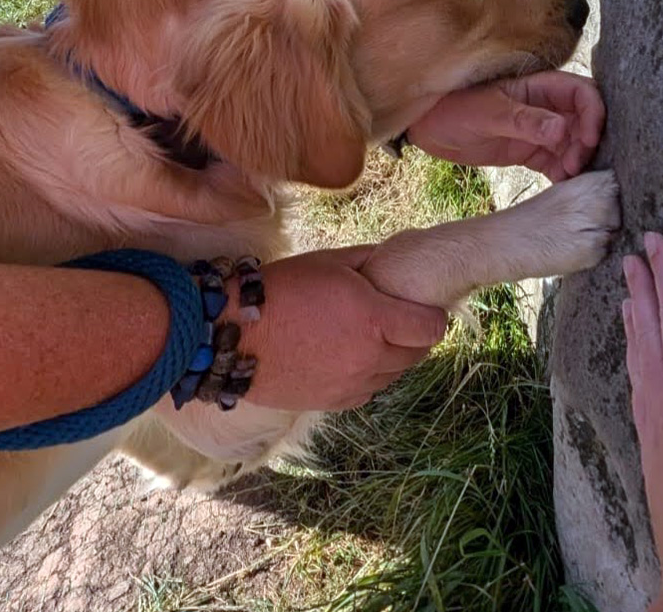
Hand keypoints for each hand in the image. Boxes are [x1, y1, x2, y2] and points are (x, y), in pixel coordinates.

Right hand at [241, 247, 448, 410]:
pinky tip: (352, 357)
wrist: (228, 334)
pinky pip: (370, 391)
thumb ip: (372, 262)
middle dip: (416, 335)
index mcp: (373, 320)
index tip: (424, 306)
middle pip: (418, 354)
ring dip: (394, 357)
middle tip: (401, 318)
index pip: (432, 328)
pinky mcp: (334, 403)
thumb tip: (401, 259)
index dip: (434, 316)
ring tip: (372, 337)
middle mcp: (369, 358)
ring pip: (395, 375)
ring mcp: (352, 385)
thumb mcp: (331, 262)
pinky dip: (370, 375)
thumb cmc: (280, 289)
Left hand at [407, 70, 604, 180]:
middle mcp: (546, 107)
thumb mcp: (489, 113)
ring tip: (567, 176)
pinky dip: (565, 174)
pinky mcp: (531, 153)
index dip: (593, 114)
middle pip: (584, 121)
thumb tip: (562, 130)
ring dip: (578, 160)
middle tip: (574, 164)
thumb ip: (525, 121)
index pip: (582, 93)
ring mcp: (540, 131)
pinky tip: (561, 184)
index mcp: (540, 86)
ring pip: (575, 144)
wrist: (427, 128)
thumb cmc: (454, 108)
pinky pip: (558, 162)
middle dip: (587, 142)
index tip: (587, 139)